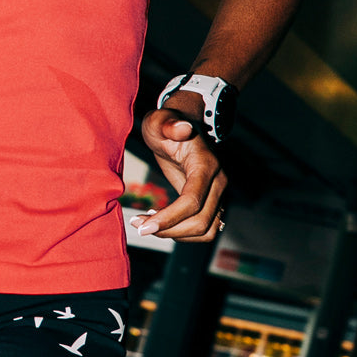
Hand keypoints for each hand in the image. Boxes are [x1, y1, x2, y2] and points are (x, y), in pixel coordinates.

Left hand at [134, 108, 226, 242]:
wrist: (179, 127)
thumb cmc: (165, 125)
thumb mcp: (159, 121)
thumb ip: (168, 124)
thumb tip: (183, 128)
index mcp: (206, 165)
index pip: (192, 201)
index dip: (170, 218)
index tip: (144, 227)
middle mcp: (218, 183)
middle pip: (201, 222)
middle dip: (168, 230)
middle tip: (138, 226)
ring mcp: (218, 194)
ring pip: (206, 231)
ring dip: (176, 235)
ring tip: (147, 224)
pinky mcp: (212, 203)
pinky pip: (204, 229)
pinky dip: (183, 233)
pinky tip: (160, 222)